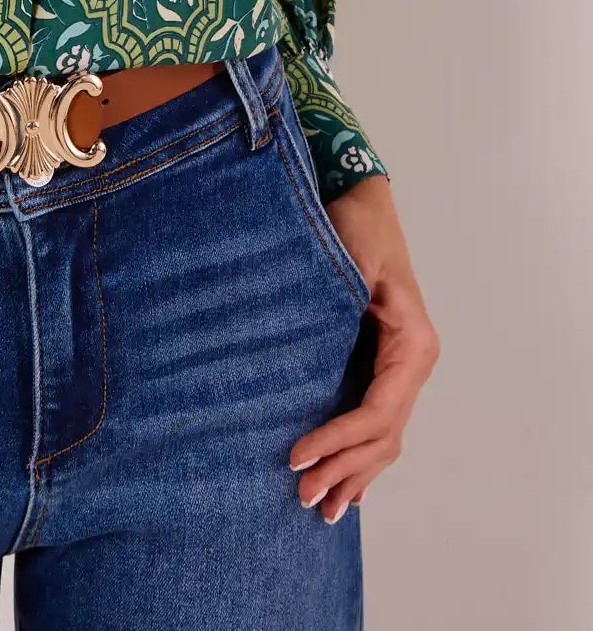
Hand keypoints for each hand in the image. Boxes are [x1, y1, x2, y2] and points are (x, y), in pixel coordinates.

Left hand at [288, 173, 439, 522]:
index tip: (297, 456)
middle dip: (344, 469)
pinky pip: (376, 421)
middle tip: (304, 498)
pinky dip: (361, 455)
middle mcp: (412, 363)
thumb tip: (313, 345)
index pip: (379, 411)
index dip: (339, 439)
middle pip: (383, 435)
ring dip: (353, 472)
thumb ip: (340, 300)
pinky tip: (348, 487)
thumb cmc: (357, 225)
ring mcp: (400, 368)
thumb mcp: (350, 256)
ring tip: (322, 508)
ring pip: (382, 437)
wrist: (361, 200)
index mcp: (412, 345)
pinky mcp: (380, 365)